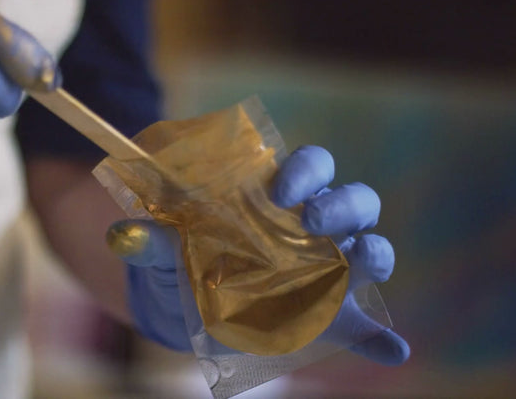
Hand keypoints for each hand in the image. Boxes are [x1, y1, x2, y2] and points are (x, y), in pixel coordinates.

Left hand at [110, 145, 409, 364]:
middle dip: (342, 207)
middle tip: (310, 222)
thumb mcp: (165, 239)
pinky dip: (379, 335)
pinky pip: (362, 322)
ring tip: (358, 267)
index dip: (306, 170)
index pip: (313, 166)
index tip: (280, 189)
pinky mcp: (324, 313)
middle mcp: (313, 223)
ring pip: (369, 250)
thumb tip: (122, 234)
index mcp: (281, 190)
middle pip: (354, 201)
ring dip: (373, 257)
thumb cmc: (180, 247)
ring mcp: (325, 267)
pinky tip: (392, 349)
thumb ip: (150, 236)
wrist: (178, 292)